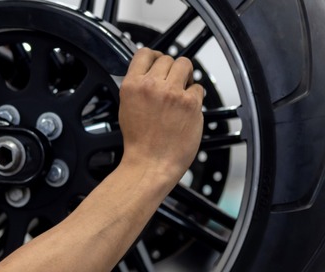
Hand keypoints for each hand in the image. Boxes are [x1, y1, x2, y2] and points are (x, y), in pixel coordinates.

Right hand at [118, 47, 203, 181]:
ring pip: (185, 65)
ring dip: (185, 75)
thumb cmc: (139, 143)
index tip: (158, 62)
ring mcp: (172, 93)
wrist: (150, 163)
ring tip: (182, 89)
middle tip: (172, 83)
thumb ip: (138, 88)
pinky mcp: (190, 103)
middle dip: (171, 70)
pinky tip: (187, 108)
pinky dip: (195, 96)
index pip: (144, 53)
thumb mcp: (126, 108)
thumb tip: (150, 75)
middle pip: (167, 59)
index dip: (154, 56)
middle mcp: (151, 86)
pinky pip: (198, 88)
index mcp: (132, 86)